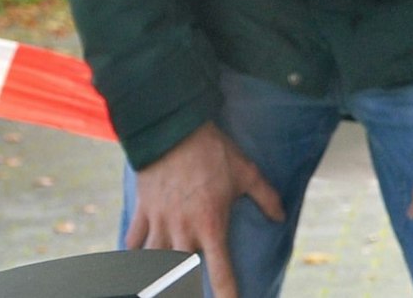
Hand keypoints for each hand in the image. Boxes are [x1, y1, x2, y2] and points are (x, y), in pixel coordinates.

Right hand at [125, 122, 283, 297]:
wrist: (174, 132)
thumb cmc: (214, 152)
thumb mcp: (247, 173)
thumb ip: (266, 197)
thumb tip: (281, 216)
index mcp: (212, 225)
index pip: (220, 269)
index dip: (227, 291)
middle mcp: (183, 231)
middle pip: (179, 275)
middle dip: (182, 289)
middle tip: (187, 291)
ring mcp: (160, 223)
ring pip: (152, 263)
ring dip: (155, 276)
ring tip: (161, 282)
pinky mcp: (142, 212)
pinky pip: (132, 242)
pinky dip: (131, 255)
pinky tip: (132, 265)